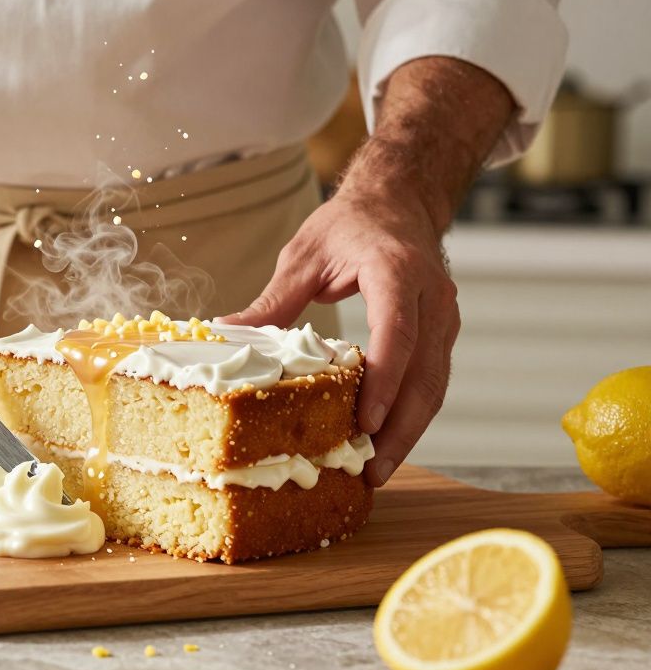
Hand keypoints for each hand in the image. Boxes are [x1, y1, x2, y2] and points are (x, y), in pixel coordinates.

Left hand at [220, 187, 459, 485]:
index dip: (383, 380)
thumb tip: (225, 331)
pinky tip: (385, 441)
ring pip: (435, 384)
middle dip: (400, 427)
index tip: (365, 421)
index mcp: (396, 271)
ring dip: (409, 430)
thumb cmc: (349, 225)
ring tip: (378, 468)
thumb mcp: (303, 256)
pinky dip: (411, 413)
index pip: (397, 332)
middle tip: (372, 469)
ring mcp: (443, 317)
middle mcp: (431, 297)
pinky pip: (431, 379)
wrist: (399, 200)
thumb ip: (272, 301)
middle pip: (425, 373)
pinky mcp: (442, 332)